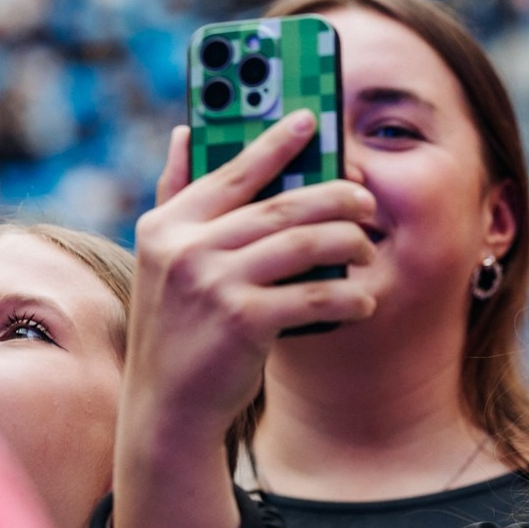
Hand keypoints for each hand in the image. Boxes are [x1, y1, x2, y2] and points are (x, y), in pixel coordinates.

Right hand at [132, 115, 376, 433]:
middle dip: (335, 197)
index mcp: (165, 225)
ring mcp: (214, 284)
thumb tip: (182, 131)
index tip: (311, 120)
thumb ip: (174, 197)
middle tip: (366, 200)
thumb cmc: (178, 332)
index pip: (229, 170)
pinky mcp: (243, 321)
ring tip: (367, 251)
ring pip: (305, 244)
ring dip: (349, 244)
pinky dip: (348, 298)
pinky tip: (364, 301)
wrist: (167, 408)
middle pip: (281, 206)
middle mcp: (185, 248)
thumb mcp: (161, 262)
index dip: (274, 143)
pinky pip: (314, 296)